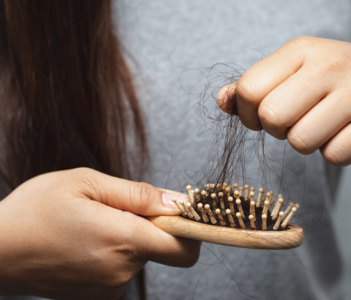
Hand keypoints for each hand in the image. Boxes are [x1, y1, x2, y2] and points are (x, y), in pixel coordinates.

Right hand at [0, 168, 199, 299]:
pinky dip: (113, 254)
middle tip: (113, 210)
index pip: (185, 247)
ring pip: (139, 256)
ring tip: (90, 225)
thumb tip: (178, 202)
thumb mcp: (86, 183)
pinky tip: (84, 242)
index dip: (189, 228)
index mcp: (123, 239)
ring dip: (126, 238)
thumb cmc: (35, 210)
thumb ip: (138, 194)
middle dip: (148, 226)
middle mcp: (121, 270)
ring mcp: (108, 288)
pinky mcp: (97, 296)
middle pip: (161, 247)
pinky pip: (121, 269)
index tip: (177, 212)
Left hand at [218, 37, 350, 164]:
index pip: (249, 90)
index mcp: (301, 49)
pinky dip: (336, 152)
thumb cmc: (337, 81)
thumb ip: (254, 87)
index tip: (265, 116)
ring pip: (301, 142)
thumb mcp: (296, 72)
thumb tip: (222, 101)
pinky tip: (348, 133)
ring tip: (325, 125)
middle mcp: (330, 63)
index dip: (249, 114)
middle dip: (278, 130)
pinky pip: (334, 156)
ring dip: (307, 143)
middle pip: (272, 118)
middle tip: (297, 122)